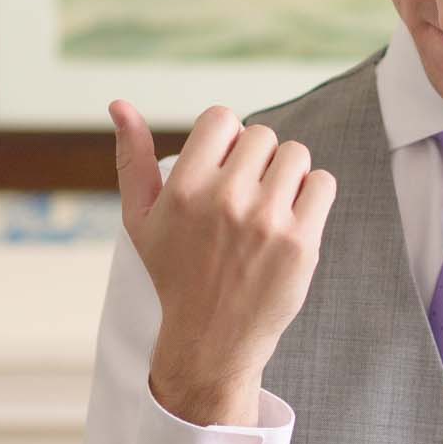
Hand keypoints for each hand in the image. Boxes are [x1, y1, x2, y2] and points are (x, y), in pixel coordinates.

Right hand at [110, 99, 337, 384]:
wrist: (212, 339)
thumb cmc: (174, 274)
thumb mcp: (140, 219)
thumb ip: (132, 159)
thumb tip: (119, 104)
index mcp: (184, 188)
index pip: (221, 119)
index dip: (226, 139)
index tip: (223, 169)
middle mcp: (225, 200)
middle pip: (262, 135)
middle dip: (257, 159)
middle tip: (247, 194)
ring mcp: (266, 221)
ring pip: (296, 154)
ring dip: (288, 173)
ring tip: (271, 205)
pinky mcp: (301, 242)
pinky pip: (323, 183)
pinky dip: (313, 194)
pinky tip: (293, 217)